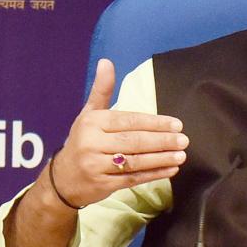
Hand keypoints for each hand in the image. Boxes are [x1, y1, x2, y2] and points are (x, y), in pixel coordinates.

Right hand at [51, 59, 187, 206]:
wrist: (62, 180)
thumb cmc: (82, 141)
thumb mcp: (89, 114)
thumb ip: (102, 90)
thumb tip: (106, 61)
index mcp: (92, 123)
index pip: (129, 121)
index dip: (154, 123)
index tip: (176, 124)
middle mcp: (92, 143)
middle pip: (133, 141)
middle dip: (162, 141)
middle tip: (183, 140)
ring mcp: (96, 166)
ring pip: (135, 161)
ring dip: (161, 159)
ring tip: (181, 156)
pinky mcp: (102, 185)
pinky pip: (132, 179)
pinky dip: (153, 174)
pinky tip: (170, 170)